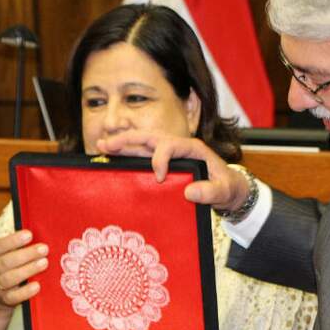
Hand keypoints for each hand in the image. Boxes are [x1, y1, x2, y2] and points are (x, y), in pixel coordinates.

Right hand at [0, 230, 48, 307]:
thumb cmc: (10, 264)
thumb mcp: (8, 253)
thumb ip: (19, 244)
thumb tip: (41, 231)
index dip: (12, 240)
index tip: (29, 234)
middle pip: (5, 262)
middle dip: (26, 255)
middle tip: (44, 249)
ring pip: (9, 279)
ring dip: (28, 270)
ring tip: (44, 263)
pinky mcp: (5, 299)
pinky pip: (13, 297)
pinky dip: (25, 292)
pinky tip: (37, 285)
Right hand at [97, 131, 250, 211]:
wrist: (229, 189)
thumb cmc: (228, 187)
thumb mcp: (224, 191)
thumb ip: (211, 192)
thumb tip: (190, 192)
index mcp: (192, 148)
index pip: (170, 145)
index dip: (160, 158)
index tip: (158, 178)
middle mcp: (178, 147)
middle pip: (149, 137)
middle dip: (127, 140)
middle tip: (107, 145)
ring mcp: (169, 155)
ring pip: (142, 144)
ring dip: (122, 144)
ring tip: (101, 146)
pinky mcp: (164, 164)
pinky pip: (142, 156)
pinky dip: (126, 155)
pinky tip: (110, 157)